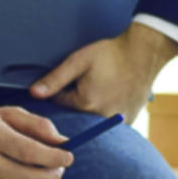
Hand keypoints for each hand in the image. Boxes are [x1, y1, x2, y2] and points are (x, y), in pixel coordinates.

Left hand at [32, 22, 177, 117]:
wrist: (144, 53)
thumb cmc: (110, 54)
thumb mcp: (78, 61)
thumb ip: (54, 79)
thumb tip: (33, 94)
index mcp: (85, 103)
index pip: (59, 104)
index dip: (61, 91)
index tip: (71, 80)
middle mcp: (101, 117)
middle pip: (75, 116)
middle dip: (76, 103)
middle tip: (88, 84)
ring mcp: (118, 121)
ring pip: (92, 122)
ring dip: (92, 111)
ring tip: (101, 90)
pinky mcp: (130, 120)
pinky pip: (110, 126)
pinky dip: (106, 116)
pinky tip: (112, 99)